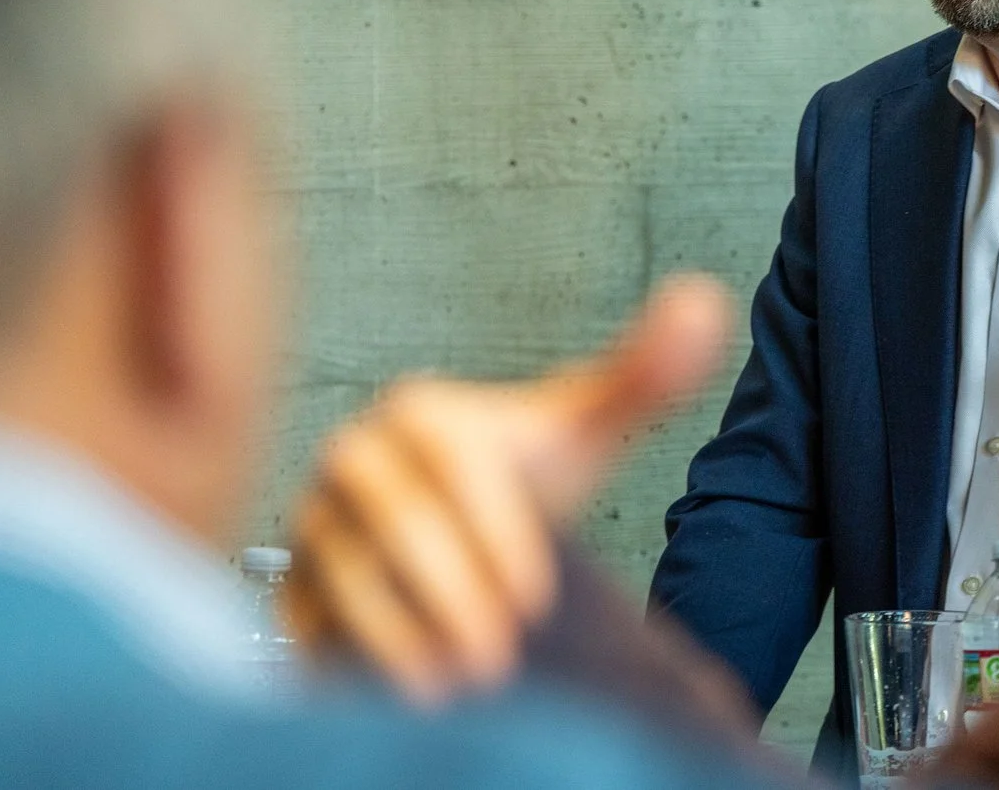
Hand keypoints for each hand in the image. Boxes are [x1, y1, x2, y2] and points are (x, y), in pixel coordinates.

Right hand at [284, 274, 731, 703]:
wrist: (465, 528)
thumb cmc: (527, 476)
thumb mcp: (587, 428)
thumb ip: (645, 373)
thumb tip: (704, 303)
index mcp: (419, 411)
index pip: (455, 467)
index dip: (496, 533)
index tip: (538, 595)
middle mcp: (354, 456)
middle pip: (397, 526)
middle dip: (451, 596)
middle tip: (497, 662)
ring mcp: (315, 520)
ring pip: (346, 573)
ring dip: (396, 636)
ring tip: (448, 689)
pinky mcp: (294, 580)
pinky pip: (302, 615)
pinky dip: (339, 656)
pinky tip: (379, 695)